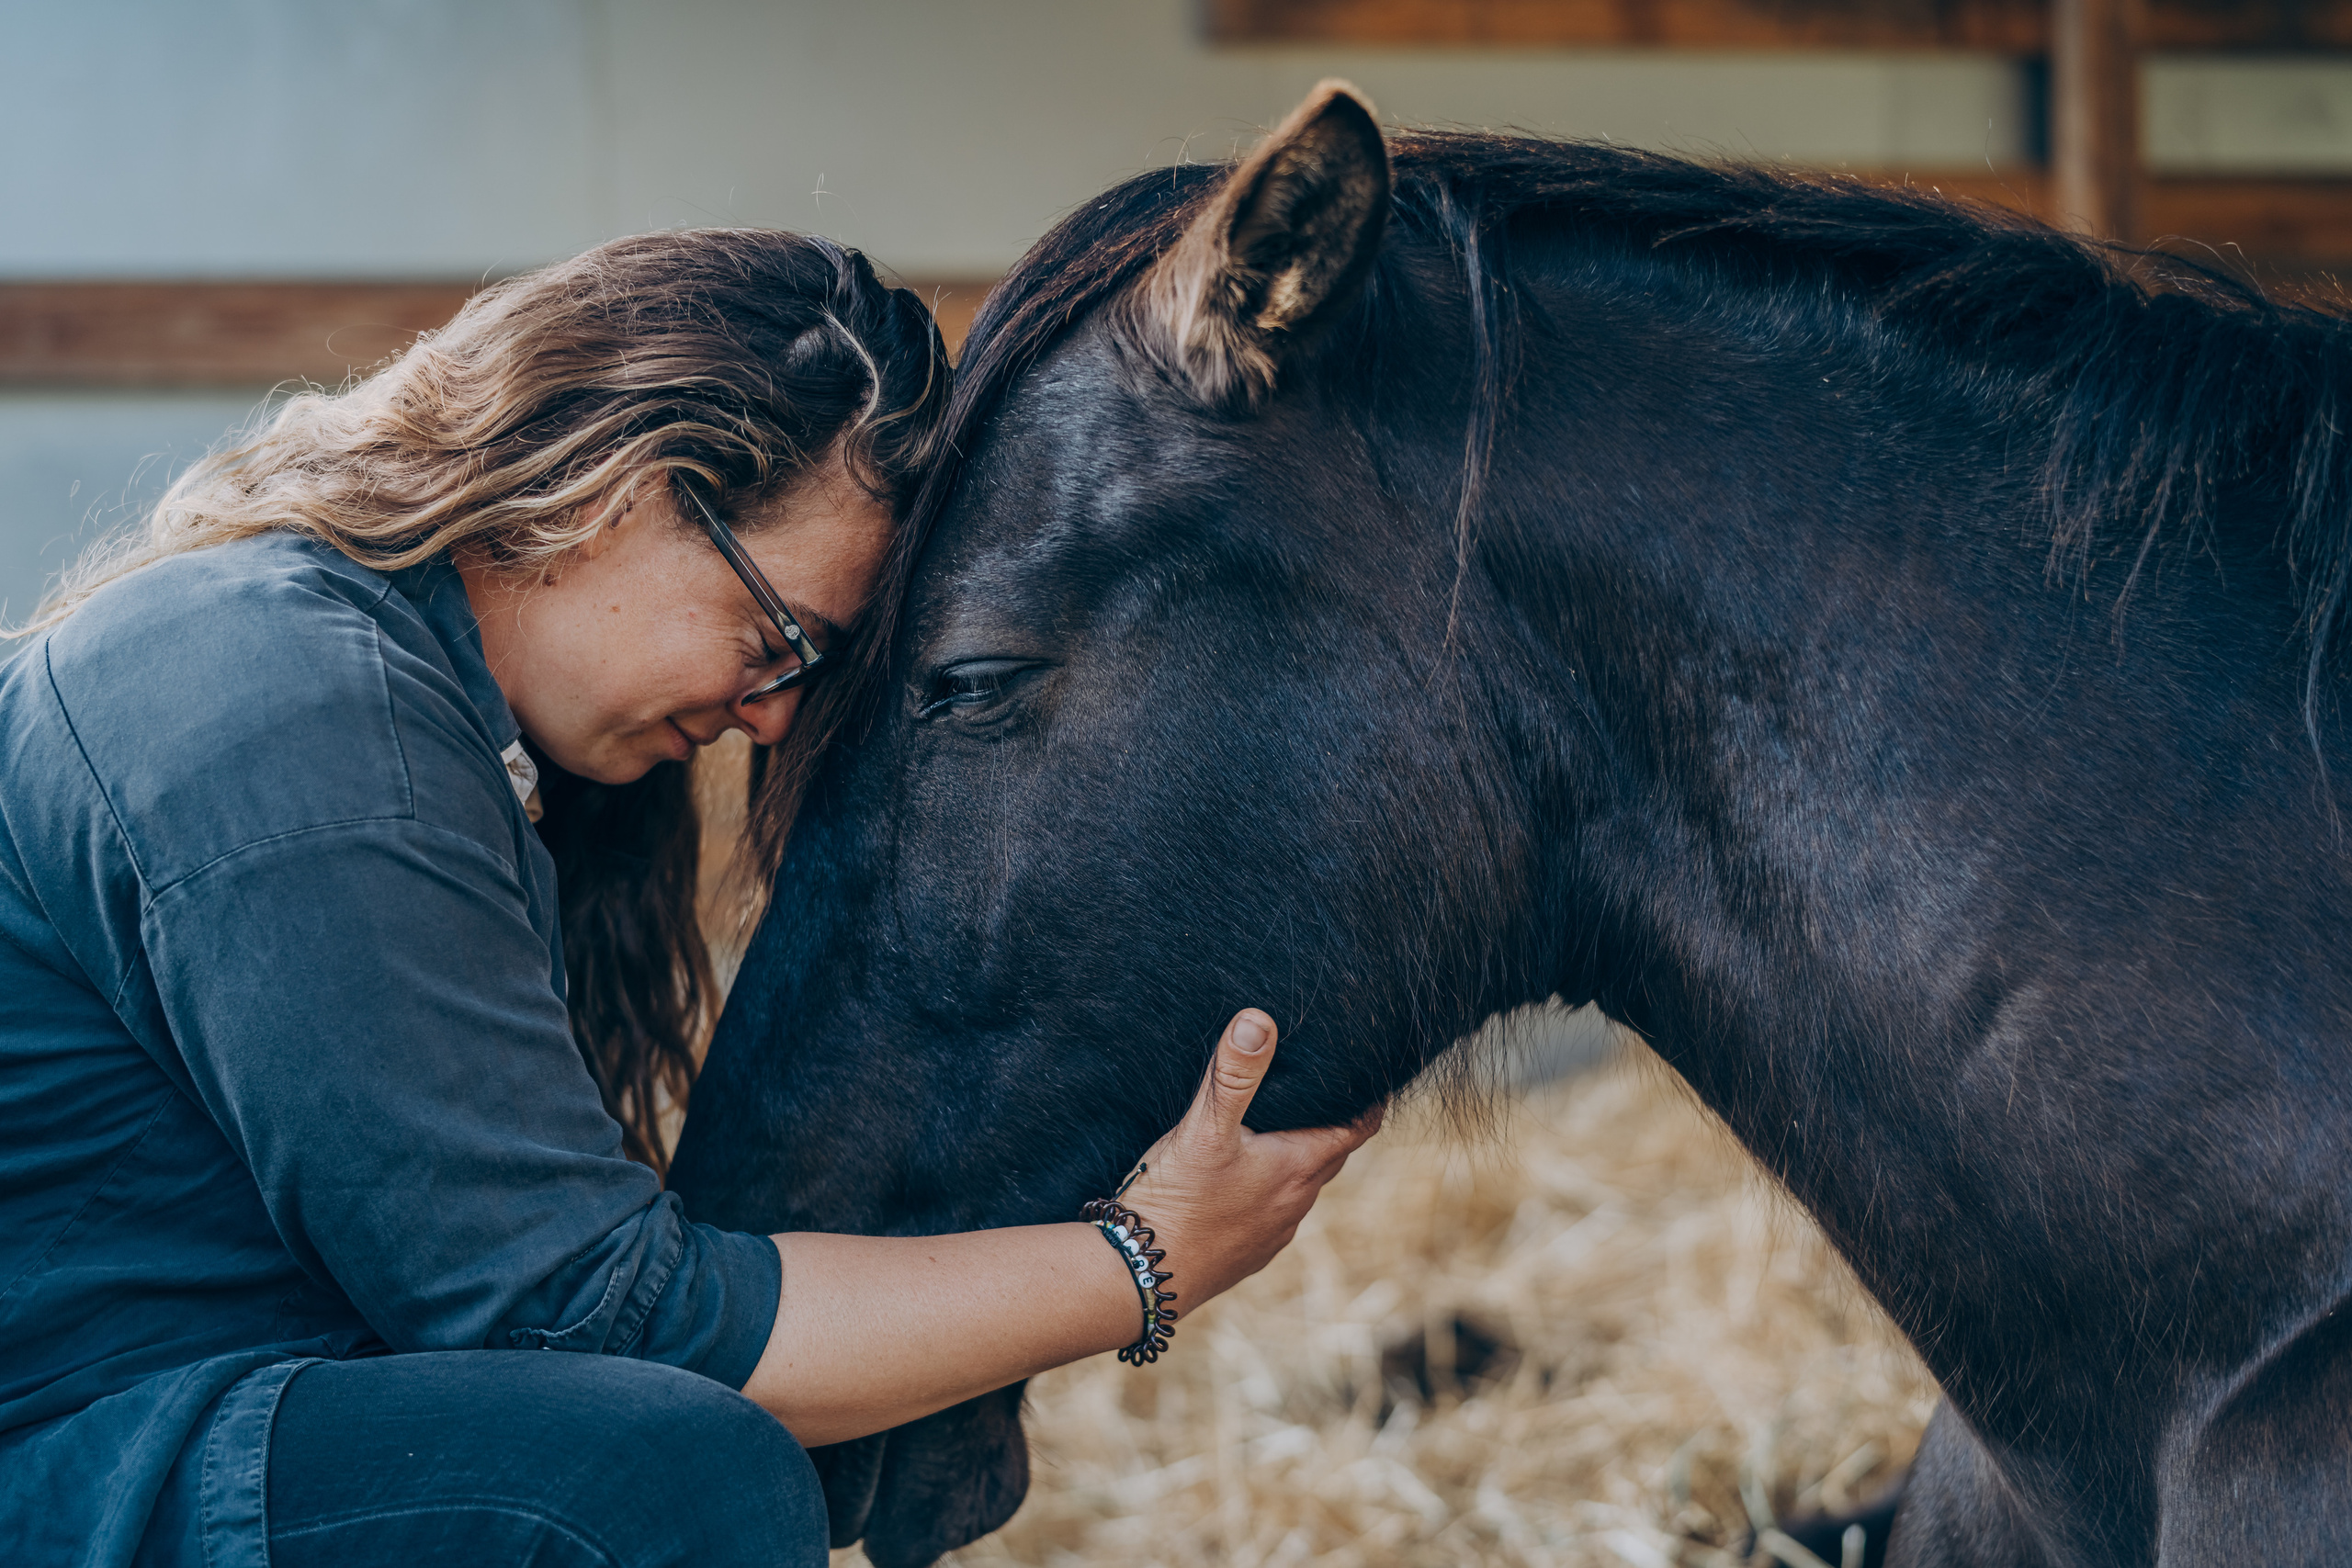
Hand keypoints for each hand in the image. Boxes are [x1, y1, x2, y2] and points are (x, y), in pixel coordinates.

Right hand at [1118, 1009, 1382, 1312]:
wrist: (1140, 1278)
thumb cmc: (1176, 1201)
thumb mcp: (1203, 1128)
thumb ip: (1233, 1074)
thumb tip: (1260, 1020)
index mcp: (1298, 1168)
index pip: (1358, 1127)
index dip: (1368, 1099)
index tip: (1369, 1073)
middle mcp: (1295, 1204)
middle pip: (1330, 1154)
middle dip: (1331, 1121)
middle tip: (1320, 1087)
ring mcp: (1272, 1234)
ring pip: (1299, 1186)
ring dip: (1296, 1157)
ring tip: (1276, 1127)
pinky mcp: (1245, 1253)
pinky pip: (1270, 1213)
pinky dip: (1267, 1189)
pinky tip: (1237, 1179)